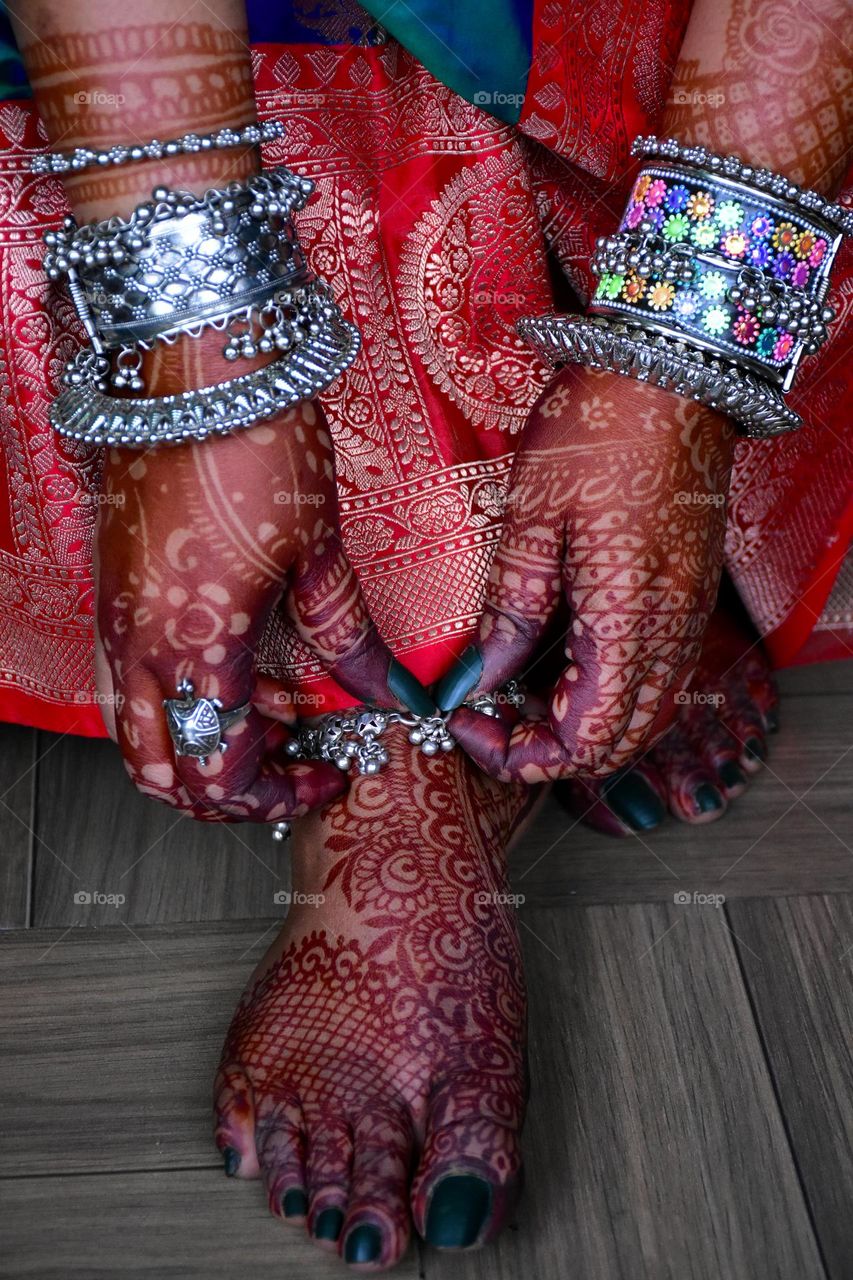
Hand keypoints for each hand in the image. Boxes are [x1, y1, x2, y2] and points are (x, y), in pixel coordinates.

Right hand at [94, 401, 431, 820]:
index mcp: (196, 652)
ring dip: (203, 744)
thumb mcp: (317, 554)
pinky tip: (243, 665)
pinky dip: (184, 700)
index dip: (278, 793)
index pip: (223, 771)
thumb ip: (347, 638)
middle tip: (290, 764)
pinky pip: (135, 680)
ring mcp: (116, 620)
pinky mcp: (113, 590)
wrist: (193, 367)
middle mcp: (140, 649)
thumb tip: (386, 690)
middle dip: (227, 789)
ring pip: (140, 732)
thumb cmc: (256, 447)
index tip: (327, 776)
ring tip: (278, 710)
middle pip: (164, 773)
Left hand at [436, 366, 735, 781]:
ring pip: (645, 715)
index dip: (523, 754)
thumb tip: (477, 677)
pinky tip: (564, 664)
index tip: (467, 725)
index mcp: (627, 619)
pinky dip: (611, 695)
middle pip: (620, 742)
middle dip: (550, 752)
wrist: (672, 370)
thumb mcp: (533, 515)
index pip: (585, 738)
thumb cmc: (599, 427)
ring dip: (583, 727)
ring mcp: (687, 616)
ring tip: (519, 695)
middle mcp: (670, 632)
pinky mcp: (689, 596)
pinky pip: (658, 676)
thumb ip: (510, 609)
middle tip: (488, 720)